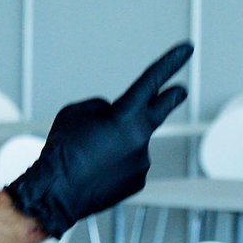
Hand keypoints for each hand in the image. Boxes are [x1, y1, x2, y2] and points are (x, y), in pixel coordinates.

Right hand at [6, 42, 190, 237]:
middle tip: (180, 91)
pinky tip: (97, 171)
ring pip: (133, 142)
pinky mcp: (138, 180)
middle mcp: (139, 137)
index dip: (171, 62)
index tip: (187, 48)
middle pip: (161, 110)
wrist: (55, 194)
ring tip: (90, 157)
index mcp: (123, 116)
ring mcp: (141, 161)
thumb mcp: (75, 113)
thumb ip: (103, 107)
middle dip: (172, 97)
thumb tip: (117, 115)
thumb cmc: (62, 150)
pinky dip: (116, 164)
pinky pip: (129, 164)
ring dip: (118, 144)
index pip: (151, 81)